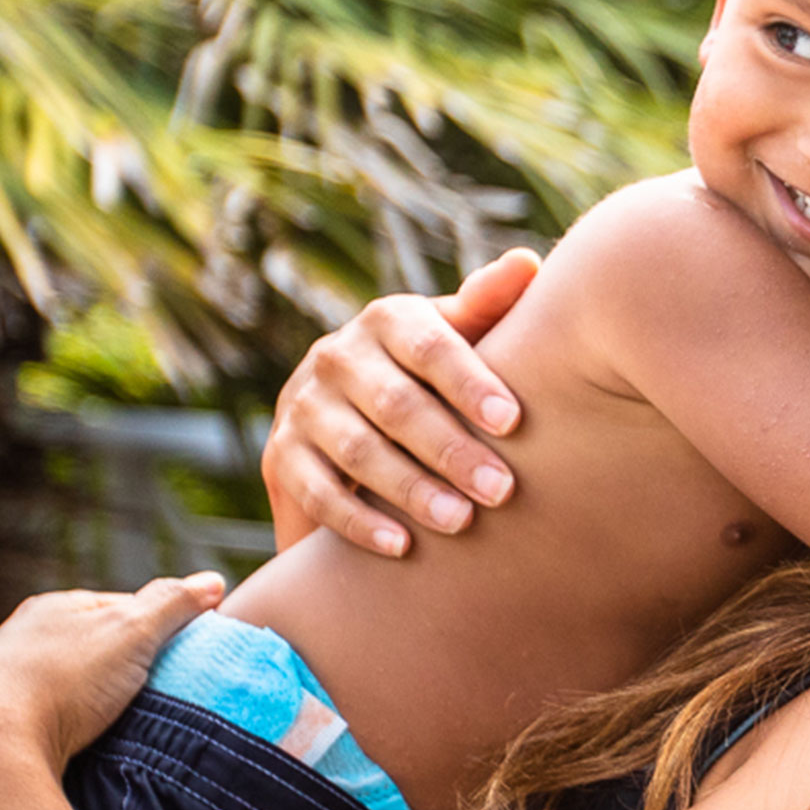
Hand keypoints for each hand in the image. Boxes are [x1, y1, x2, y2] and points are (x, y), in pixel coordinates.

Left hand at [0, 574, 226, 777]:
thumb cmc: (62, 682)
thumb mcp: (132, 633)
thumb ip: (172, 604)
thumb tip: (212, 581)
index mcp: (51, 609)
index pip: (116, 608)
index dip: (155, 630)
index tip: (181, 659)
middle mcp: (19, 641)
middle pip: (86, 651)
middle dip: (120, 672)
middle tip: (156, 702)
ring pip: (59, 690)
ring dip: (88, 708)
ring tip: (120, 736)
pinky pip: (38, 727)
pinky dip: (62, 737)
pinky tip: (78, 756)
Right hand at [265, 249, 536, 556]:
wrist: (346, 414)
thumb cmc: (429, 374)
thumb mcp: (457, 336)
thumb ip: (490, 305)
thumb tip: (528, 262)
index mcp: (387, 319)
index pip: (429, 345)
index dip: (470, 382)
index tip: (513, 422)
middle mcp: (337, 355)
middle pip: (395, 403)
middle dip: (450, 448)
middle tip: (501, 489)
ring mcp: (303, 406)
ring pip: (357, 450)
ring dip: (410, 488)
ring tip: (460, 522)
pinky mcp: (281, 457)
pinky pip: (319, 492)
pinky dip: (359, 522)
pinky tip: (401, 547)